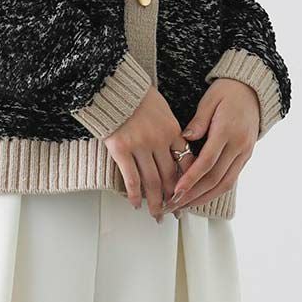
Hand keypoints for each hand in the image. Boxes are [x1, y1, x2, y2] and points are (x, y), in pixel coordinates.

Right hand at [104, 84, 189, 219]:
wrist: (113, 86)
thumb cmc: (137, 97)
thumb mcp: (163, 111)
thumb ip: (171, 132)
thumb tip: (177, 153)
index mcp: (172, 130)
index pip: (185, 162)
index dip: (187, 182)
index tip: (188, 195)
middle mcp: (158, 140)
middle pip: (170, 176)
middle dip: (174, 198)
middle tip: (174, 212)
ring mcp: (139, 146)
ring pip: (152, 182)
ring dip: (155, 202)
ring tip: (156, 215)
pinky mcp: (121, 149)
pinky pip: (131, 178)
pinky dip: (134, 194)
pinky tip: (135, 204)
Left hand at [167, 80, 260, 209]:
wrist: (253, 90)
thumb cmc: (228, 92)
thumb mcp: (210, 100)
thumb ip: (198, 121)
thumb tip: (185, 138)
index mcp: (227, 131)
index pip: (207, 161)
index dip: (191, 178)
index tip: (176, 190)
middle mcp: (239, 145)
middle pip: (215, 178)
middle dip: (194, 194)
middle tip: (175, 204)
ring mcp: (244, 153)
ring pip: (225, 184)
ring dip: (204, 198)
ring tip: (185, 206)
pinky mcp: (246, 157)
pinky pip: (231, 179)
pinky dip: (215, 191)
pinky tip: (200, 196)